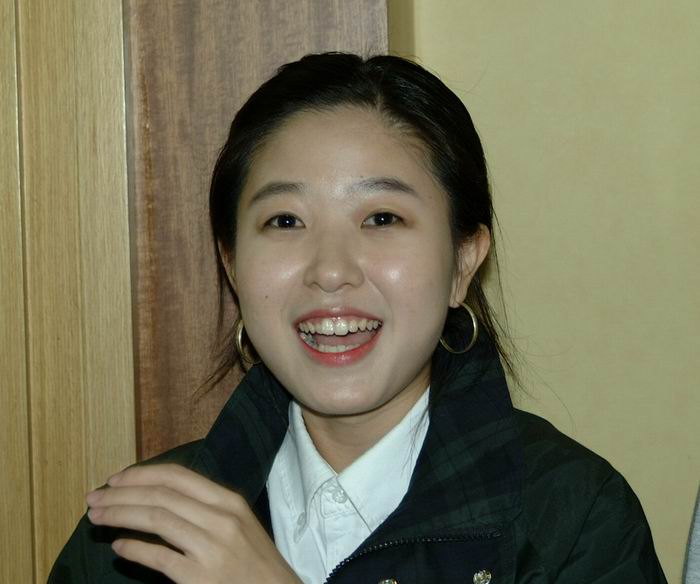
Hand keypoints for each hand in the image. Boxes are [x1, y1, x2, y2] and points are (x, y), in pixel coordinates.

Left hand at [86, 463, 300, 582]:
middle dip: (121, 494)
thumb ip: (205, 508)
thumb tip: (158, 498)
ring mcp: (211, 548)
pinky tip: (118, 548)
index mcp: (228, 501)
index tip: (115, 479)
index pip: (177, 476)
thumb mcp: (238, 524)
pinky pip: (159, 558)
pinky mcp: (200, 577)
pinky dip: (134, 550)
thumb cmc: (255, 562)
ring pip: (156, 519)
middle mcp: (220, 519)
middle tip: (93, 498)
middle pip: (161, 495)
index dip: (141, 474)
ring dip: (119, 515)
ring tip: (96, 518)